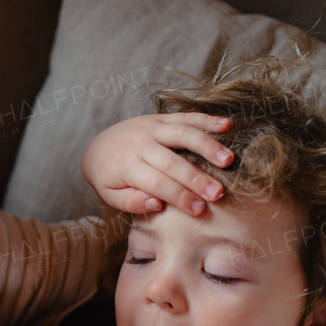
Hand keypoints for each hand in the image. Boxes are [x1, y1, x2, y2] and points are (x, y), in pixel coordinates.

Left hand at [82, 113, 234, 215]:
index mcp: (128, 166)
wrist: (97, 147)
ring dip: (208, 146)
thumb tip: (157, 205)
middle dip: (196, 178)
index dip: (179, 196)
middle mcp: (140, 144)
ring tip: (228, 160)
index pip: (157, 183)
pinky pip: (186, 116)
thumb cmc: (109, 178)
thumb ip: (131, 202)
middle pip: (172, 161)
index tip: (199, 210)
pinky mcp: (160, 118)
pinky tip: (227, 125)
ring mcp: (152, 128)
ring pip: (182, 134)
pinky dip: (207, 120)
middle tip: (218, 193)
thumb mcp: (110, 195)